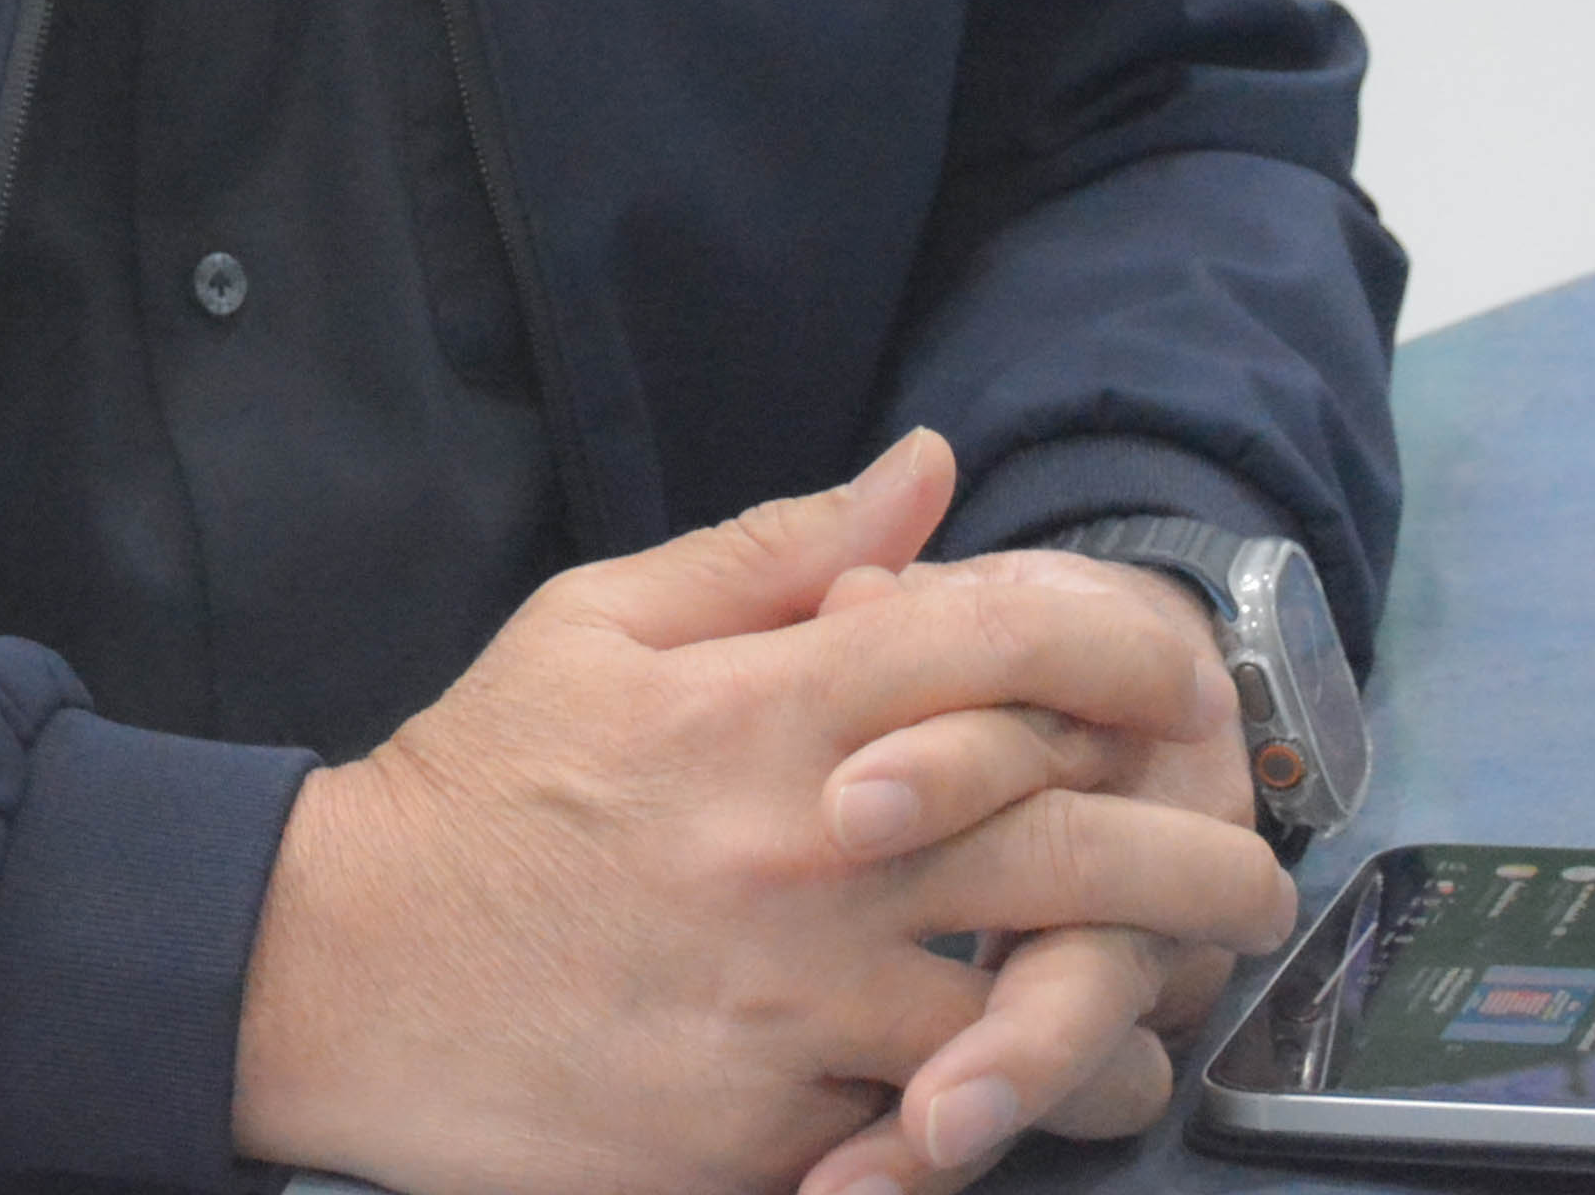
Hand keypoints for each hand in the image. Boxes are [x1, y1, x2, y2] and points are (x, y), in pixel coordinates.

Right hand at [228, 437, 1296, 1194]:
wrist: (343, 969)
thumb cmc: (480, 786)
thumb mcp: (598, 622)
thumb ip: (773, 552)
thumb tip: (926, 469)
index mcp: (766, 709)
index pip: (1000, 645)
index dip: (1122, 647)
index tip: (1179, 675)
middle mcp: (810, 855)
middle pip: (1079, 851)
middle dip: (1204, 868)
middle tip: (1251, 884)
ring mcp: (800, 1011)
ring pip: (1048, 1034)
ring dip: (1125, 1030)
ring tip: (1147, 1023)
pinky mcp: (778, 1142)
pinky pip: (944, 1145)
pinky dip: (1001, 1129)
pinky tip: (1019, 1108)